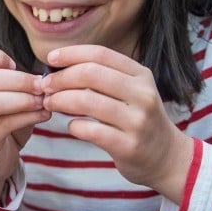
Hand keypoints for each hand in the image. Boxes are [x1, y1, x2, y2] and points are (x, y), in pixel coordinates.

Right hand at [0, 47, 50, 203]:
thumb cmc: (6, 121)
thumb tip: (46, 77)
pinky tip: (44, 115)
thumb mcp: (14, 96)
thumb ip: (23, 83)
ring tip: (43, 101)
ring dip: (22, 99)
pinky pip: (4, 123)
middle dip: (19, 80)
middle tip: (42, 85)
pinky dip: (27, 117)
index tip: (16, 65)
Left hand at [41, 45, 193, 201]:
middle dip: (61, 78)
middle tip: (45, 86)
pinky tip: (72, 126)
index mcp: (141, 75)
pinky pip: (90, 130)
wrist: (165, 157)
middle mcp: (142, 94)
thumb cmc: (138, 119)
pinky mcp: (128, 146)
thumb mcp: (131, 91)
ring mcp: (137, 121)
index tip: (50, 58)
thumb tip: (60, 66)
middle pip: (90, 74)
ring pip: (87, 101)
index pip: (100, 54)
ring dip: (60, 100)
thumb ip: (103, 77)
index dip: (71, 53)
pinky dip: (73, 126)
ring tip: (50, 104)